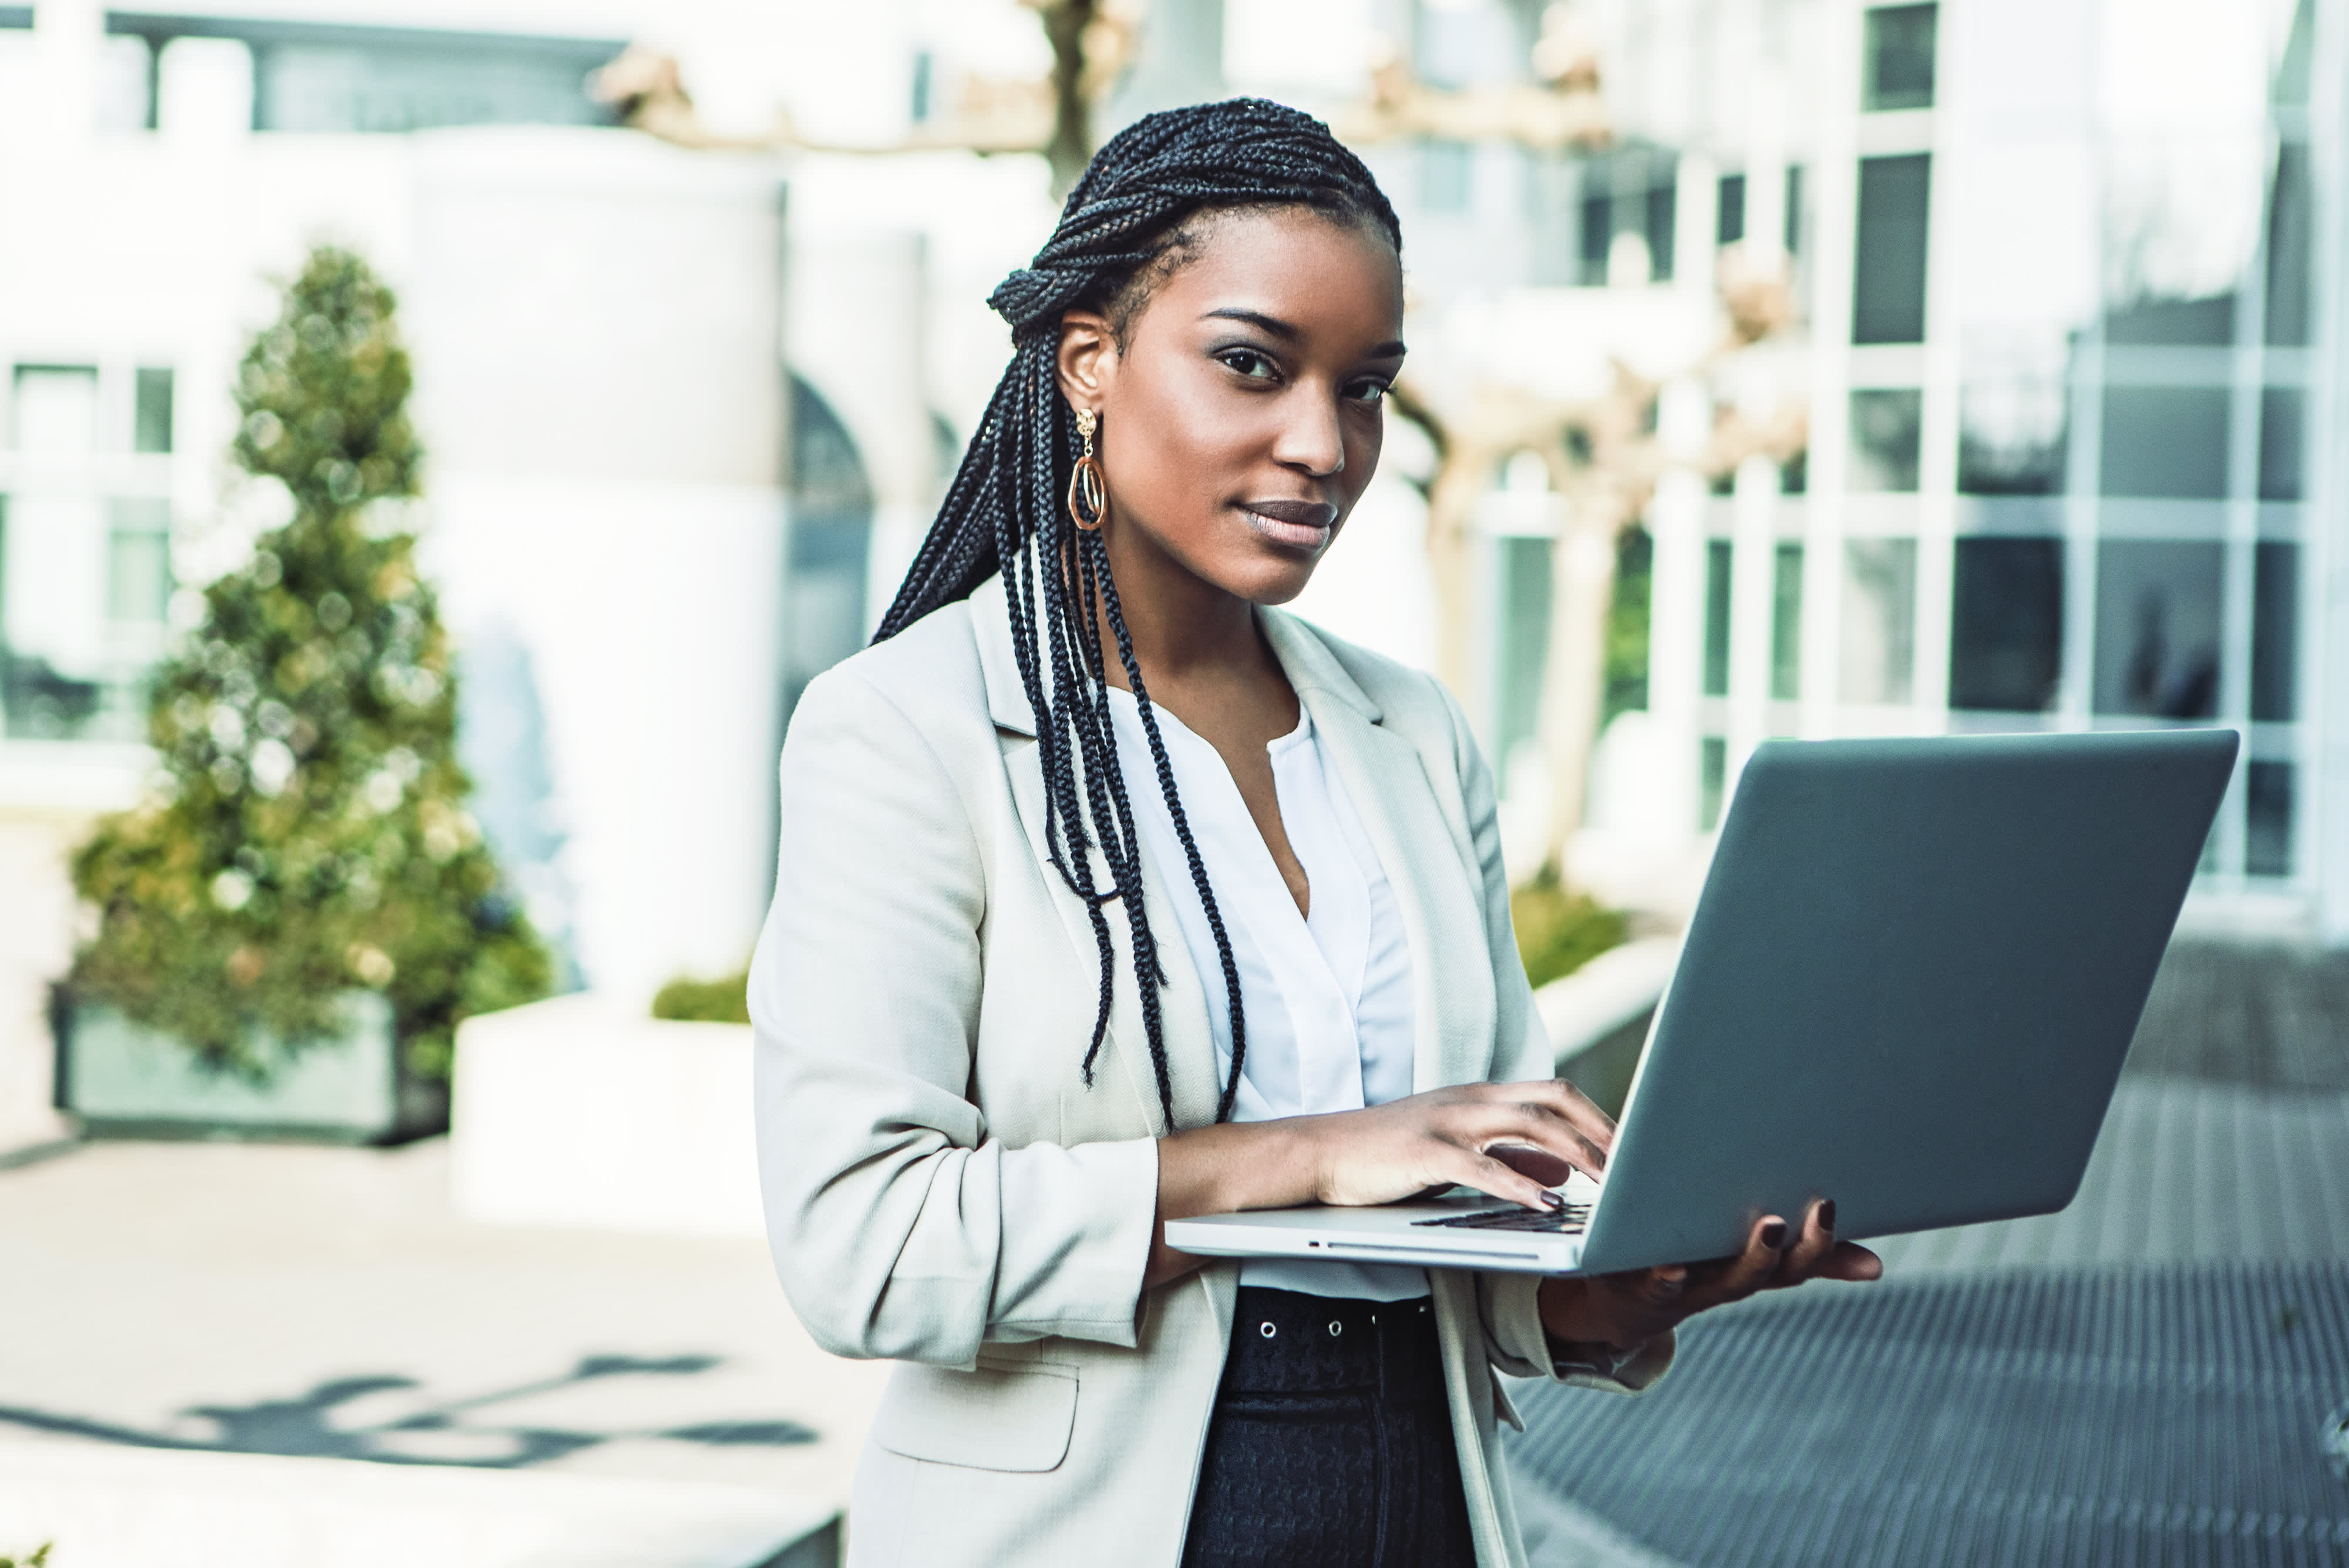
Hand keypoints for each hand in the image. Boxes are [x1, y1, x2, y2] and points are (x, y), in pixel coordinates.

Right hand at [1301, 1079, 1614, 1209]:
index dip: (1596, 1115)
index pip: (1553, 1092)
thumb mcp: (1454, 1146)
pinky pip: (1483, 1166)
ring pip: (1528, 1124)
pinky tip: (1547, 1203)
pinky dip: (1520, 1184)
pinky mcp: (1426, 1152)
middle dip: (1599, 1128)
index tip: (1630, 1147)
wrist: (1319, 1153)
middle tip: (1637, 1162)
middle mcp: (1470, 1099)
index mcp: (1479, 1096)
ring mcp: (1448, 1122)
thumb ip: (1506, 1152)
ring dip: (1576, 1150)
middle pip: (1552, 1099)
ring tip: (1610, 1180)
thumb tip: (1561, 1167)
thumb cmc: (1386, 1153)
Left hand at [1536, 1198, 1883, 1355]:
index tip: (1830, 1206)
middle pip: (1763, 1273)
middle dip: (1788, 1249)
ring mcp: (1684, 1288)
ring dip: (1745, 1260)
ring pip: (1721, 1281)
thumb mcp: (1751, 1260)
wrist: (1625, 1304)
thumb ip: (1808, 1258)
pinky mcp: (1639, 1287)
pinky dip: (1666, 1277)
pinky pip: (1655, 1285)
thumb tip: (1877, 1268)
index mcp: (1750, 1268)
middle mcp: (1723, 1283)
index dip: (1819, 1243)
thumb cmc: (1697, 1267)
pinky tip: (1672, 1265)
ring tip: (1764, 1229)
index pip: (1796, 1262)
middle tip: (1805, 1213)